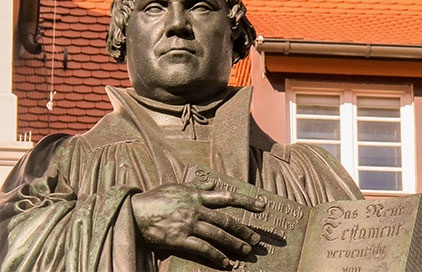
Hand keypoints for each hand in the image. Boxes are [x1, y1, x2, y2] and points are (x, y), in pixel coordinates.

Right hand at [131, 182, 264, 268]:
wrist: (133, 211)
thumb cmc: (154, 198)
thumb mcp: (176, 187)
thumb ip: (196, 186)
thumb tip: (213, 183)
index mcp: (196, 195)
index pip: (226, 197)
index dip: (246, 201)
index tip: (262, 206)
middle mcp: (196, 209)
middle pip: (226, 219)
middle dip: (243, 229)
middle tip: (257, 238)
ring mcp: (188, 224)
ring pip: (218, 235)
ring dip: (234, 244)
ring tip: (246, 251)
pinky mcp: (180, 238)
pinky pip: (203, 249)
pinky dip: (217, 257)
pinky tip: (227, 263)